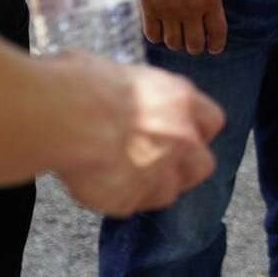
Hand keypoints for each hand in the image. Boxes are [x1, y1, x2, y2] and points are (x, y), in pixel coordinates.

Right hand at [46, 53, 224, 216]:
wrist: (66, 118)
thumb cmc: (82, 84)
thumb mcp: (115, 71)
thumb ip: (129, 90)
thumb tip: (107, 84)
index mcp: (180, 100)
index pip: (211, 122)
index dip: (195, 132)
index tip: (178, 135)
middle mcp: (181, 137)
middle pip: (202, 165)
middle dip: (184, 171)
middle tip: (155, 169)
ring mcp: (160, 171)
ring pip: (168, 192)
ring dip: (148, 189)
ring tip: (120, 179)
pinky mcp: (131, 199)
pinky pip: (129, 205)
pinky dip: (116, 199)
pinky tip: (98, 185)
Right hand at [134, 0, 226, 55]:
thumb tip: (210, 21)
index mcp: (211, 1)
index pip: (217, 35)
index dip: (216, 45)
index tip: (213, 48)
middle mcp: (191, 10)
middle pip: (194, 45)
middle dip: (195, 46)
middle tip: (193, 42)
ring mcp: (168, 11)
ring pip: (173, 44)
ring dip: (176, 42)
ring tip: (177, 33)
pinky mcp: (149, 9)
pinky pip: (153, 36)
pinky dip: (158, 35)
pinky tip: (161, 27)